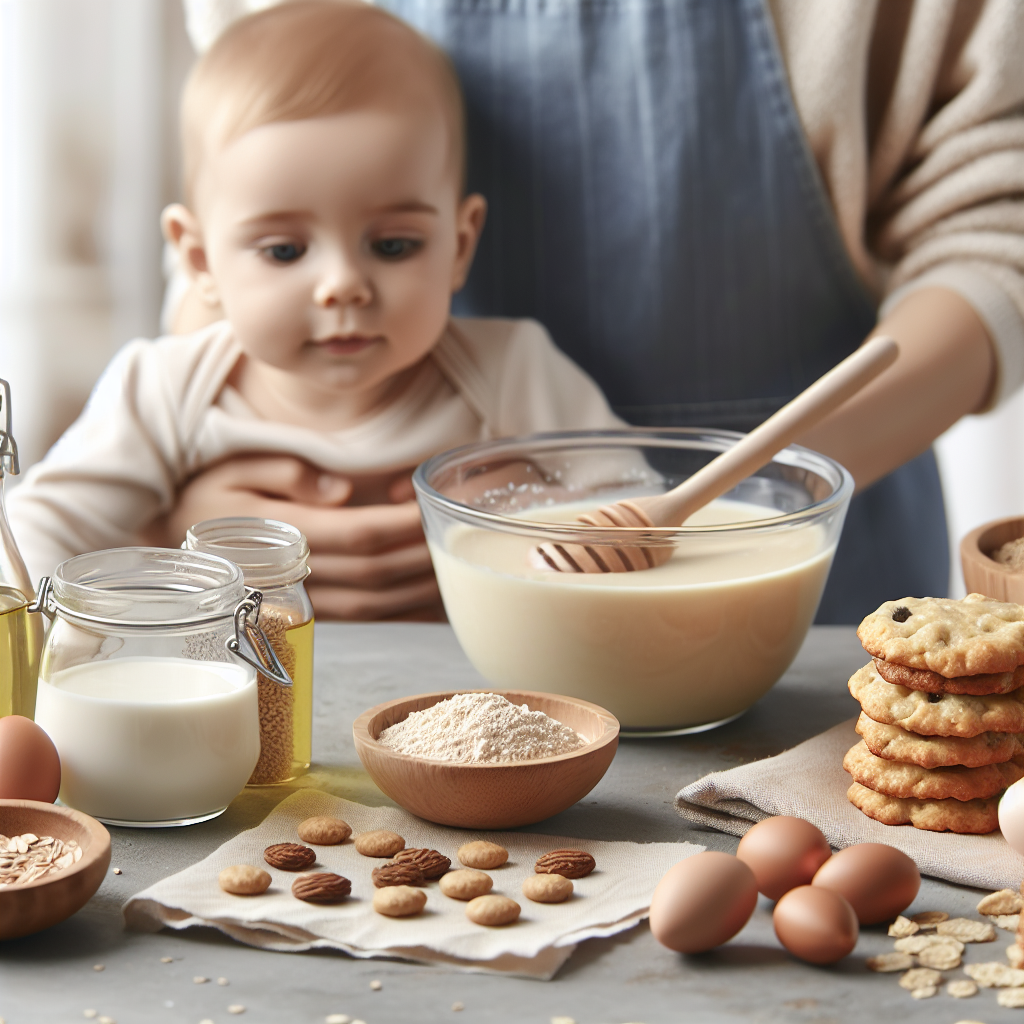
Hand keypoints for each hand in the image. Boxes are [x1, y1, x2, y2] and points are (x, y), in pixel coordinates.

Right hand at [147, 454, 442, 620]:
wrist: (168, 550)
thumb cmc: (203, 498)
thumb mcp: (234, 468)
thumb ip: (287, 474)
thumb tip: (340, 490)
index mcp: (279, 534)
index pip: (358, 535)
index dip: (400, 522)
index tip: (428, 501)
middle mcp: (294, 576)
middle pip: (377, 571)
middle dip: (421, 550)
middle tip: (455, 525)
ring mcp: (304, 604)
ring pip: (378, 603)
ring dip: (421, 583)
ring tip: (454, 556)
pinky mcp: (311, 615)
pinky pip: (368, 619)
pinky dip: (406, 610)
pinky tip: (434, 595)